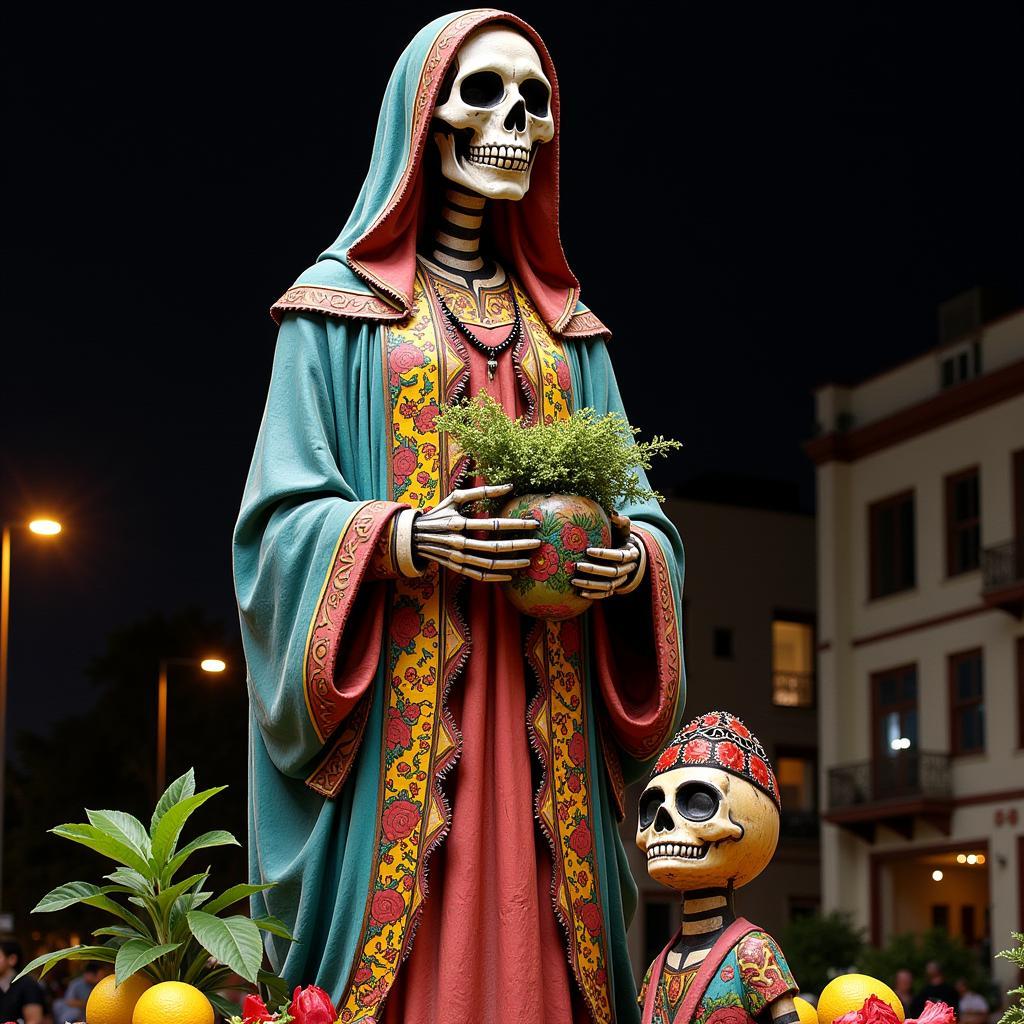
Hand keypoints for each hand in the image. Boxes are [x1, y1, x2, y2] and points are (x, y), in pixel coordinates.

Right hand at [412, 483, 539, 581]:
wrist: (413, 536)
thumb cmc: (439, 513)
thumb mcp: (455, 497)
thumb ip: (482, 491)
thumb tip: (509, 486)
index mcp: (458, 523)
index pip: (493, 524)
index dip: (515, 524)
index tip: (533, 523)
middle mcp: (458, 542)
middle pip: (494, 547)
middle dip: (519, 545)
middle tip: (538, 542)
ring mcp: (457, 558)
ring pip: (489, 564)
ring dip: (511, 563)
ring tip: (528, 560)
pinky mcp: (456, 568)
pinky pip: (479, 576)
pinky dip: (495, 578)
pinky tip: (510, 576)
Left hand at [570, 513, 645, 599]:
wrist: (627, 553)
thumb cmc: (621, 537)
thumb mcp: (623, 528)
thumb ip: (620, 521)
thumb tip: (613, 513)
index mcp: (631, 553)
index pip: (619, 555)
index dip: (604, 554)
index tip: (588, 550)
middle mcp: (628, 569)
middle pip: (613, 572)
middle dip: (594, 569)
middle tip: (577, 565)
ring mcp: (622, 580)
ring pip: (608, 585)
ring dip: (591, 584)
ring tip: (573, 581)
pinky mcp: (615, 588)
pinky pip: (605, 595)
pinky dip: (593, 595)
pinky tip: (579, 593)